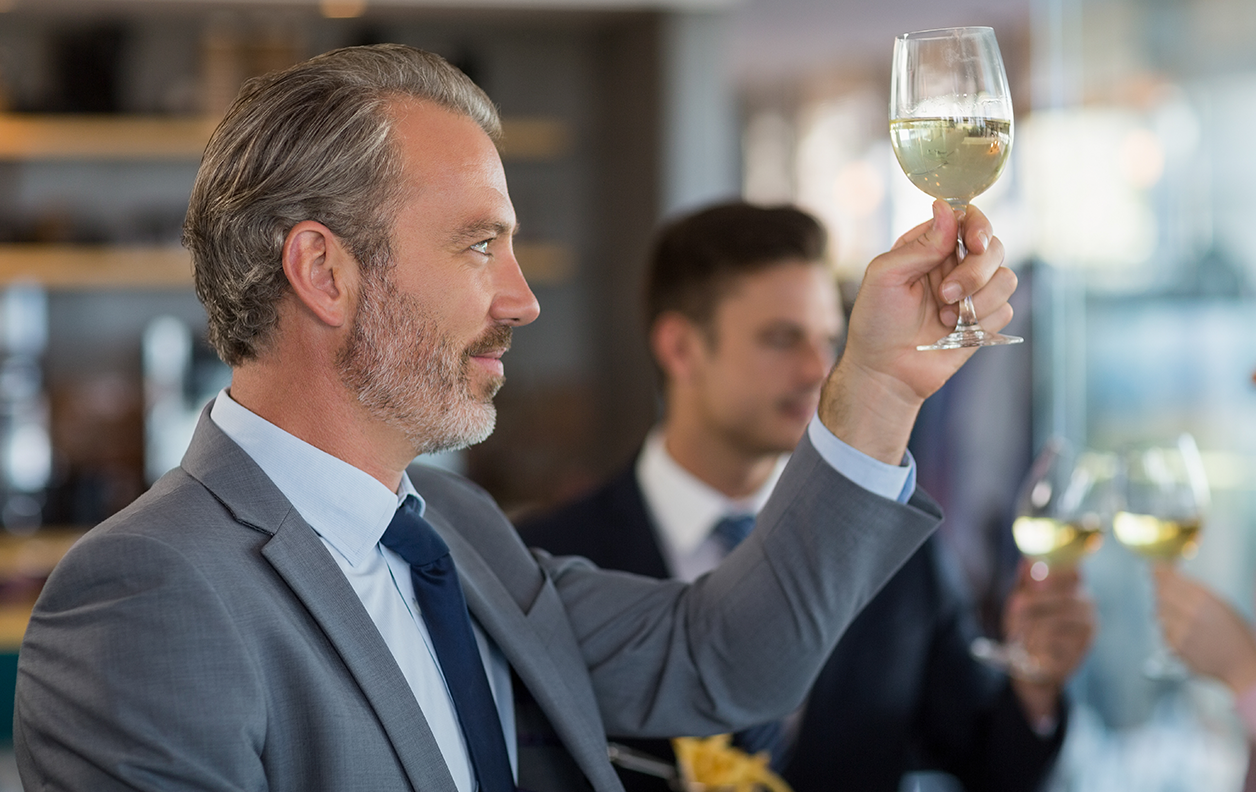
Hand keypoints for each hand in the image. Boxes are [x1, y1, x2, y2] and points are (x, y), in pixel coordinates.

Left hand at [818, 200, 1017, 462]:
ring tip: (945, 318)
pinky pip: (1005, 310)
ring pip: (1006, 278)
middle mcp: (955, 264)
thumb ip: (920, 245)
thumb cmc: (876, 321)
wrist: (885, 371)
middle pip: (994, 247)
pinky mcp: (983, 320)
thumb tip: (946, 207)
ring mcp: (973, 292)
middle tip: (946, 295)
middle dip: (976, 272)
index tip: (974, 244)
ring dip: (979, 300)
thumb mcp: (885, 276)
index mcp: (930, 246)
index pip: (967, 218)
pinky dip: (983, 322)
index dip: (978, 226)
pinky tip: (955, 333)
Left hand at [1002, 561, 1095, 723]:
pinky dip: (1035, 645)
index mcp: (1074, 586)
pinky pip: (1052, 642)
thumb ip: (1025, 582)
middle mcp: (1087, 604)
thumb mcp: (1020, 602)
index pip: (1073, 571)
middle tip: (1015, 607)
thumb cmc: (1026, 628)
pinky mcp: (1081, 649)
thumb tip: (1027, 560)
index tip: (1035, 581)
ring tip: (1020, 635)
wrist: (1030, 665)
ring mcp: (1088, 627)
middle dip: (1032, 602)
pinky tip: (1032, 650)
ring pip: (1054, 621)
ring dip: (1030, 627)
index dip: (1054, 574)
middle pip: (1062, 596)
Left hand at [1153, 564, 1255, 693]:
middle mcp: (1189, 612)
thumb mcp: (1221, 605)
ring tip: (1183, 618)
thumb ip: (1195, 591)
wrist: (1240, 664)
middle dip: (1161, 591)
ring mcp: (1181, 629)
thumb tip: (1171, 576)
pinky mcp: (1175, 645)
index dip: (1159, 573)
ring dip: (1165, 612)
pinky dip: (1169, 630)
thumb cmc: (1235, 635)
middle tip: (1168, 594)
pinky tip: (1185, 634)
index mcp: (1204, 598)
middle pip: (1160, 594)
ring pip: (1159, 613)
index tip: (1154, 568)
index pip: (1170, 579)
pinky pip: (1163, 631)